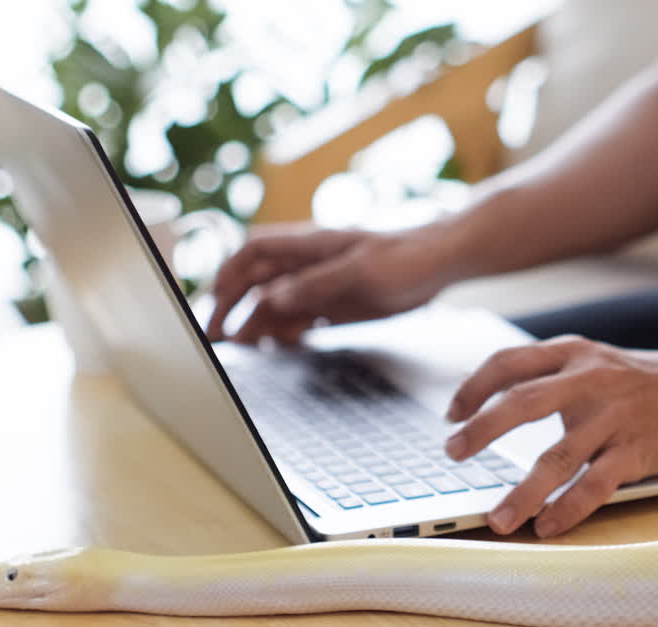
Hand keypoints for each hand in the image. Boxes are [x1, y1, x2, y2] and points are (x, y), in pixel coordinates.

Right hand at [205, 222, 445, 343]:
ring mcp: (322, 285)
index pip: (253, 253)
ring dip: (257, 325)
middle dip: (233, 307)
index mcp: (309, 245)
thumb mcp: (360, 270)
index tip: (213, 302)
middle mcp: (309, 264)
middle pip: (257, 282)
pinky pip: (302, 319)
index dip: (228, 275)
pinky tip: (278, 347)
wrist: (444, 262)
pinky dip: (286, 333)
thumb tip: (271, 298)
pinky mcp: (339, 305)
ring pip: (276, 304)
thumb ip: (315, 284)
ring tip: (244, 350)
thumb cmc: (407, 254)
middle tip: (218, 338)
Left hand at [445, 336, 657, 537]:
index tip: (452, 414)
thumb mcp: (589, 362)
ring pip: (558, 457)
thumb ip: (544, 377)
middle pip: (523, 402)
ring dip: (523, 492)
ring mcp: (613, 417)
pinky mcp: (636, 450)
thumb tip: (483, 408)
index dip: (474, 387)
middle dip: (482, 430)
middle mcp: (588, 380)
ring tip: (498, 520)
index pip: (509, 362)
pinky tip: (548, 527)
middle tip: (451, 453)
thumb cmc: (634, 381)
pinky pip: (596, 484)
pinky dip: (569, 509)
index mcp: (571, 354)